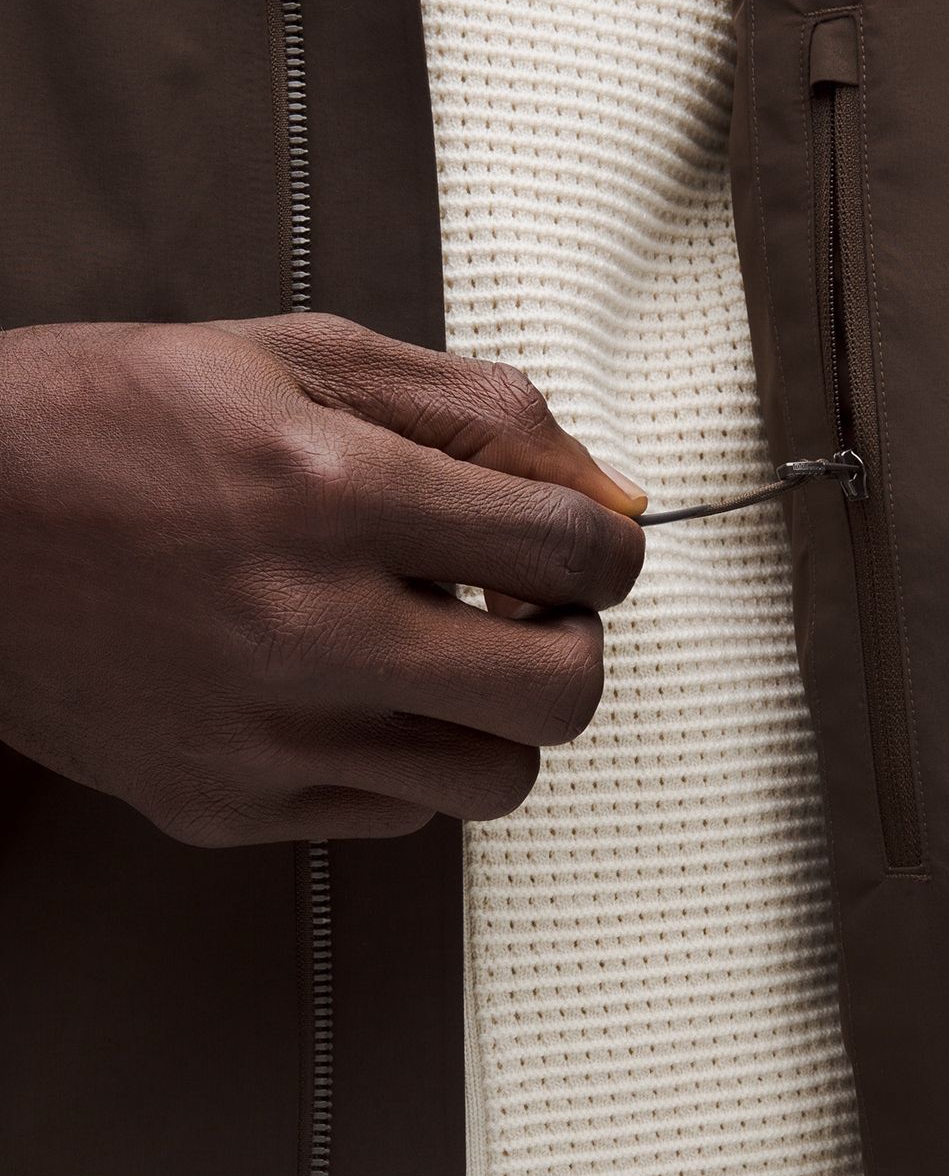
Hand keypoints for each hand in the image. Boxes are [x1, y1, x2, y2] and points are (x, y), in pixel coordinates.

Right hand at [0, 314, 645, 845]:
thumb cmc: (110, 419)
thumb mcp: (299, 358)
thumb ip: (481, 413)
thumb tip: (610, 493)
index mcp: (331, 489)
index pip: (575, 547)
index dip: (610, 542)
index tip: (588, 541)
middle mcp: (302, 626)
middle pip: (561, 692)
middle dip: (576, 640)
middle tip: (530, 605)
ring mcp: (260, 736)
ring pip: (495, 780)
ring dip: (500, 715)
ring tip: (442, 652)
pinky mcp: (220, 806)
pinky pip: (395, 817)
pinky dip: (407, 758)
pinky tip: (355, 690)